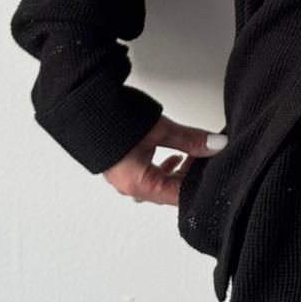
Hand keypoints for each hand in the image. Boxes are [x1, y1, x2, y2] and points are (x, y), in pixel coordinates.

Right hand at [101, 114, 227, 206]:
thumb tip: (216, 145)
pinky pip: (149, 174)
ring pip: (160, 183)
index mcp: (138, 184)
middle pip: (169, 191)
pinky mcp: (122, 165)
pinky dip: (165, 167)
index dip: (199, 183)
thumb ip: (191, 139)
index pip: (178, 196)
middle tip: (207, 158)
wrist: (83, 105)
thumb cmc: (115, 121)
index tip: (213, 169)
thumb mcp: (160, 130)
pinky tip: (174, 153)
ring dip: (179, 171)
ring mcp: (124, 177)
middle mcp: (129, 186)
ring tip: (192, 154)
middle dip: (190, 175)